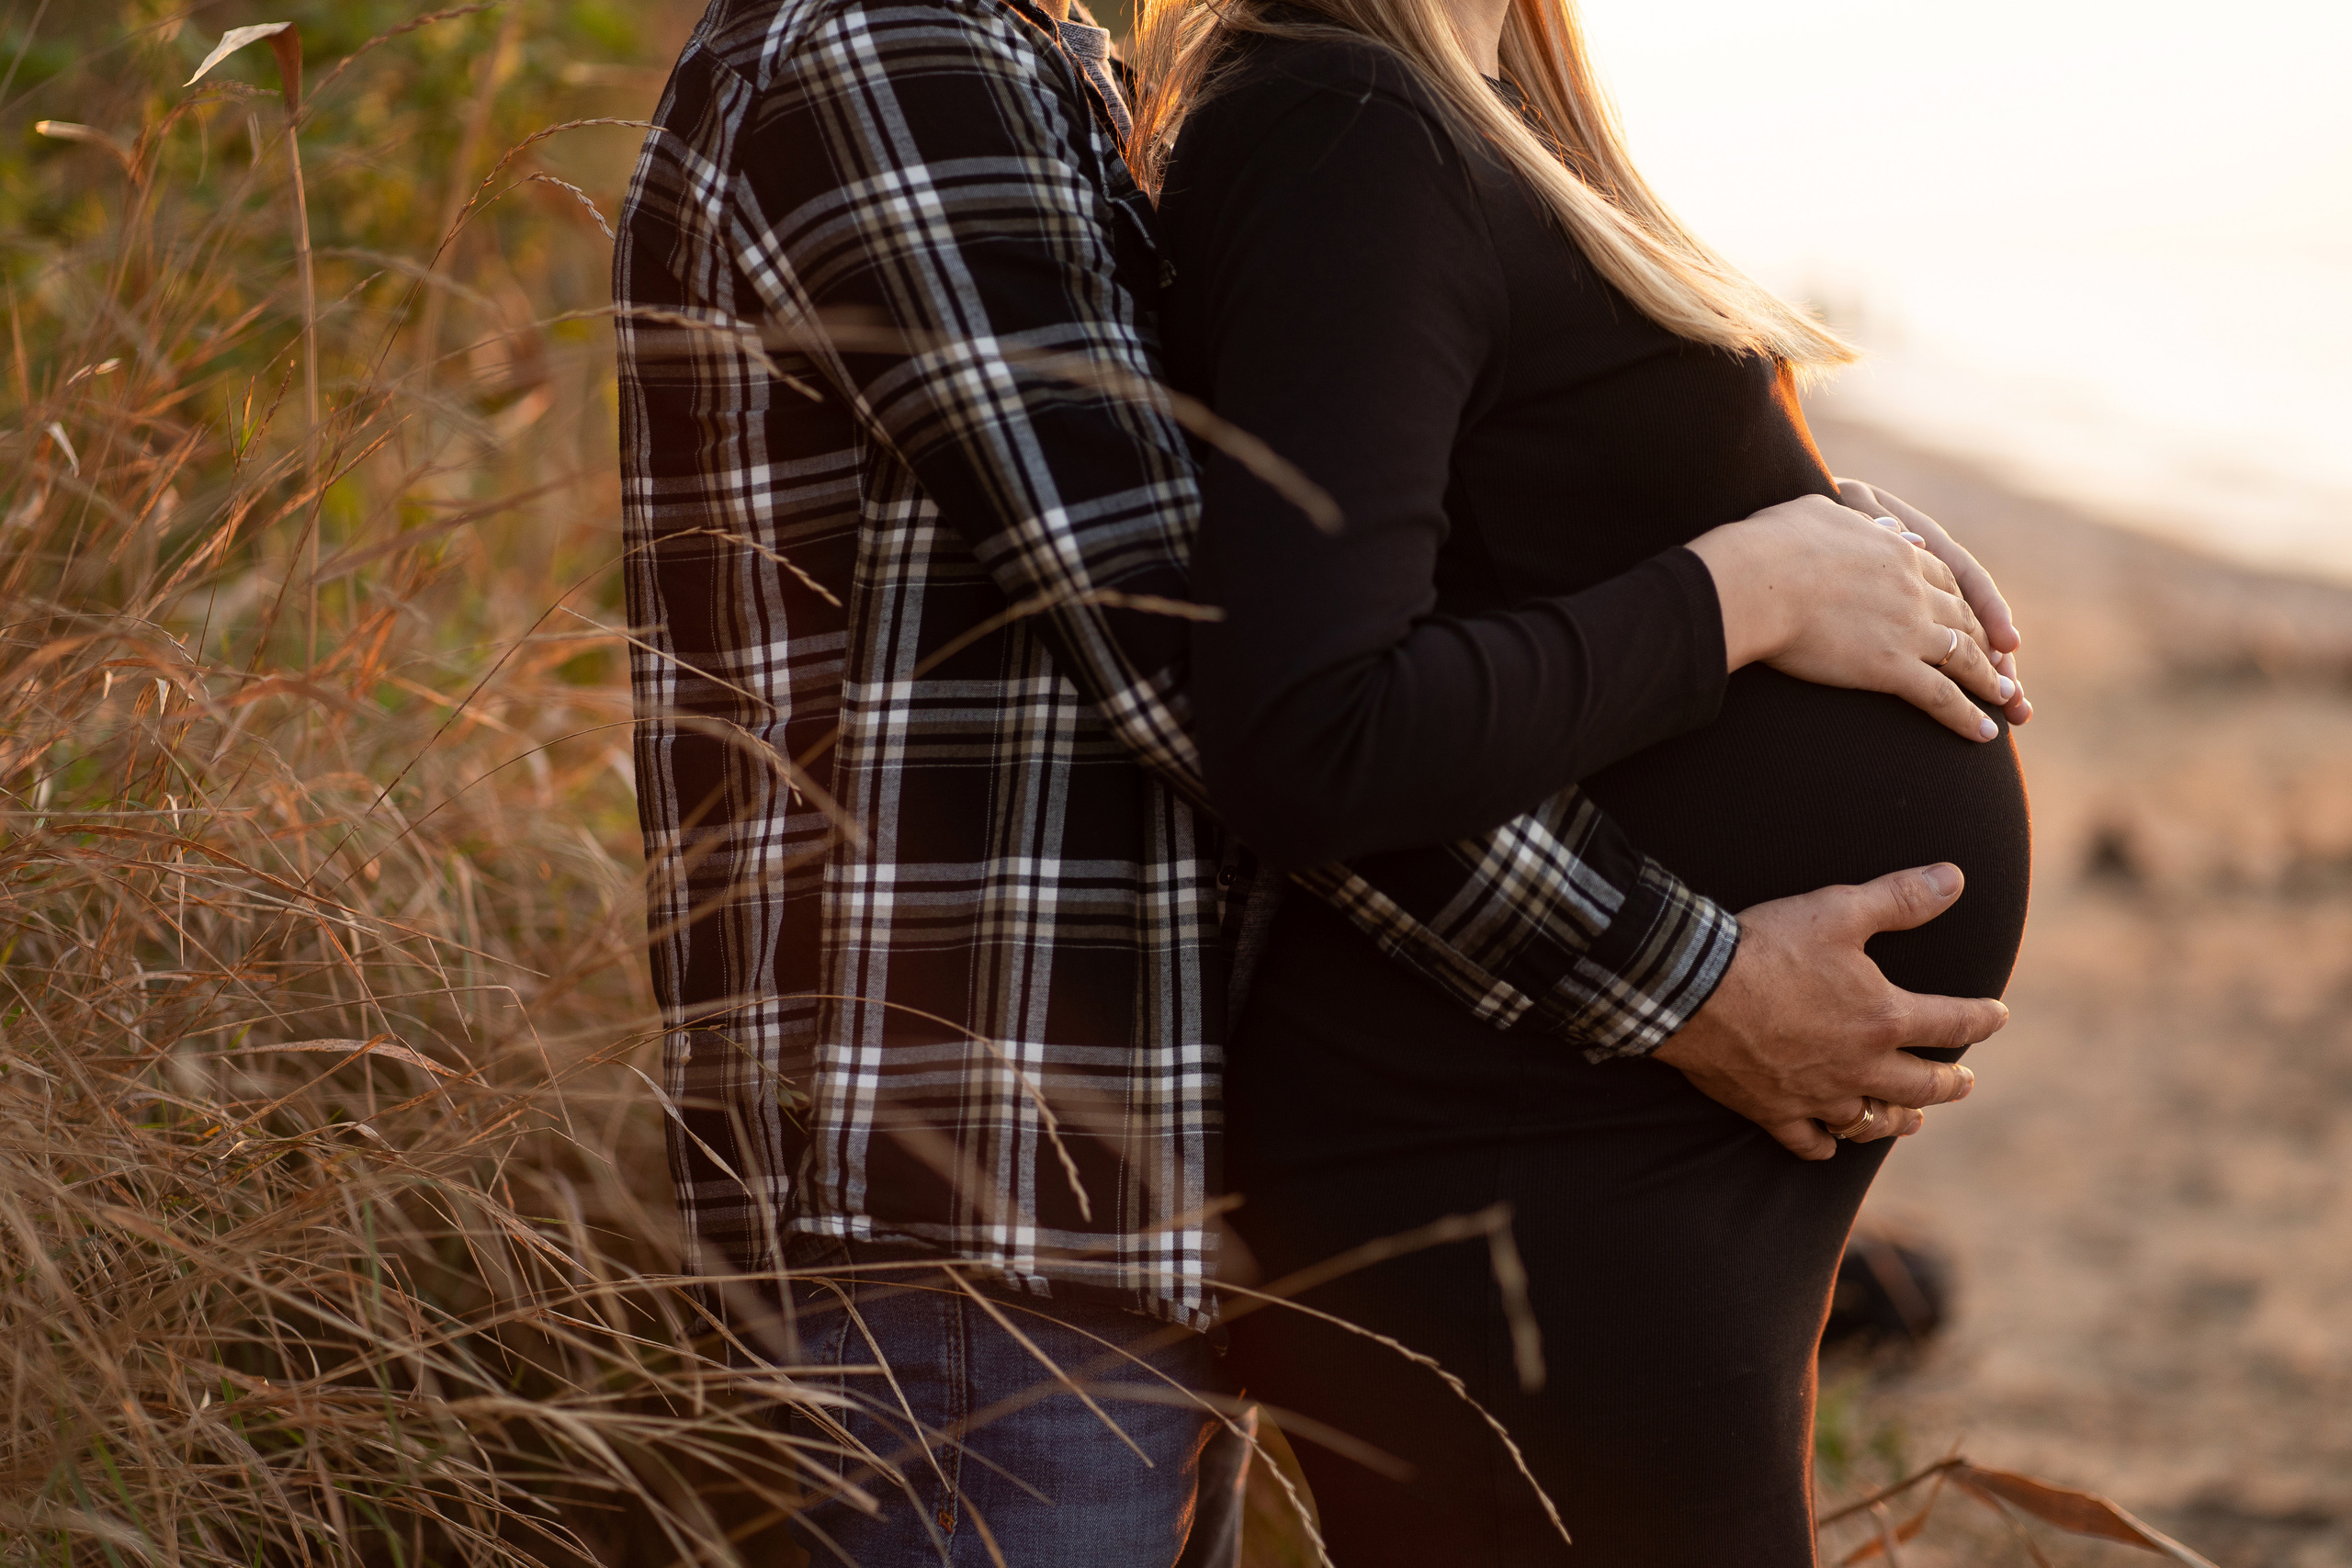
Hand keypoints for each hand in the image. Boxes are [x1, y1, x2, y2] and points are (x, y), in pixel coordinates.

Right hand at [1651, 863, 2008, 1159]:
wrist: (1694, 989)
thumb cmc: (1769, 945)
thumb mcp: (1839, 909)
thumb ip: (1901, 897)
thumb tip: (1955, 879)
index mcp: (1883, 1018)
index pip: (1951, 1023)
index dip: (1980, 1018)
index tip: (1997, 1017)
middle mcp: (1859, 1066)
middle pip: (1920, 1086)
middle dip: (1948, 1083)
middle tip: (1963, 1082)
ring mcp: (1816, 1095)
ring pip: (1870, 1122)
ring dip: (1897, 1121)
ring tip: (1911, 1120)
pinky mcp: (1773, 1111)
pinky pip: (1809, 1142)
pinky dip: (1825, 1145)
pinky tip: (1831, 1144)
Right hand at [1687, 494, 2013, 742]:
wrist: (1758, 580)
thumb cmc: (1772, 544)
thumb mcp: (1820, 513)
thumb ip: (1856, 521)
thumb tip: (1878, 525)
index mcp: (1898, 552)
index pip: (1944, 579)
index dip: (1961, 602)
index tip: (1970, 619)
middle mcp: (1915, 590)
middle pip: (1963, 619)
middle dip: (1986, 643)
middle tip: (2000, 663)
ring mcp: (1909, 630)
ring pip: (1965, 659)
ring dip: (1990, 681)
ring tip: (2006, 699)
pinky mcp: (1892, 668)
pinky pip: (1942, 697)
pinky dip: (1967, 717)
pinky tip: (1984, 734)